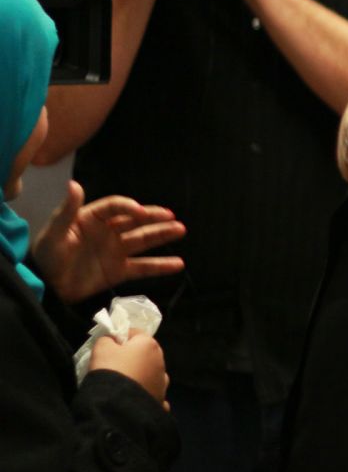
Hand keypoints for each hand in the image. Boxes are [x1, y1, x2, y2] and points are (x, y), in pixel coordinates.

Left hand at [32, 181, 185, 302]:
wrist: (44, 287)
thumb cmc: (46, 256)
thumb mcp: (53, 232)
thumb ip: (67, 210)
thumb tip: (74, 184)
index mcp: (92, 219)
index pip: (114, 207)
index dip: (128, 207)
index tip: (140, 211)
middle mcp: (107, 232)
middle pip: (135, 221)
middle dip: (154, 218)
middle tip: (171, 216)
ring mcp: (115, 252)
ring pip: (143, 241)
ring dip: (162, 235)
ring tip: (180, 230)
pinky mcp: (119, 271)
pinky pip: (143, 267)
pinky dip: (160, 266)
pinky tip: (178, 264)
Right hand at [90, 330, 169, 407]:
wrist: (118, 407)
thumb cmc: (110, 371)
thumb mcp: (102, 349)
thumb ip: (107, 340)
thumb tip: (112, 340)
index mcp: (149, 345)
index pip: (135, 334)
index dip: (120, 338)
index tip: (109, 348)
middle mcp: (161, 361)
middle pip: (144, 354)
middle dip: (131, 358)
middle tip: (113, 366)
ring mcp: (162, 382)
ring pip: (149, 374)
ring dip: (139, 376)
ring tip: (122, 384)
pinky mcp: (160, 399)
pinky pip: (151, 393)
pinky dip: (144, 394)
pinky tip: (133, 398)